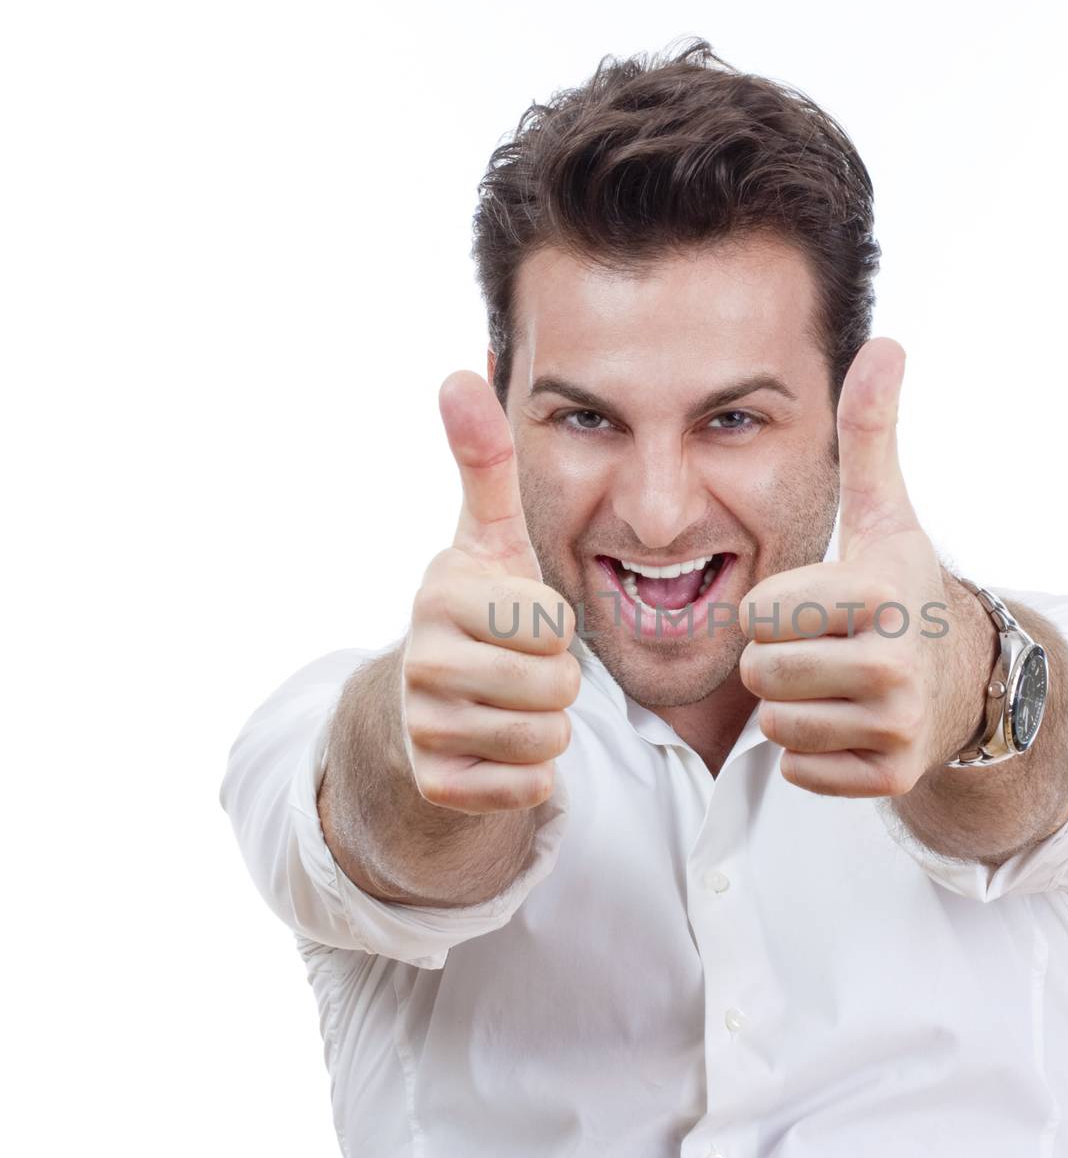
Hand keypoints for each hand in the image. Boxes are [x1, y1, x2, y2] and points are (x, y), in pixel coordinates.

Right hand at [401, 370, 579, 812]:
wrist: (434, 702)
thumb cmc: (482, 608)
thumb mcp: (491, 535)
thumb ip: (486, 460)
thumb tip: (461, 369)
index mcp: (441, 592)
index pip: (551, 620)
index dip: (556, 622)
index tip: (524, 617)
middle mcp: (419, 660)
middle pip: (553, 684)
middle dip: (558, 680)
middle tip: (523, 666)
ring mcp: (422, 727)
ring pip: (545, 739)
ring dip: (547, 726)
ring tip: (513, 702)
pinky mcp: (437, 785)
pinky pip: (527, 788)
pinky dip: (531, 775)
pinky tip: (501, 747)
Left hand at [738, 338, 976, 797]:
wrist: (963, 675)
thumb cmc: (899, 584)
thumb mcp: (883, 510)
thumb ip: (869, 432)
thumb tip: (886, 343)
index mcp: (878, 595)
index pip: (758, 614)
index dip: (772, 606)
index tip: (814, 599)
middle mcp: (893, 665)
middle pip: (761, 673)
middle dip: (776, 659)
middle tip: (819, 644)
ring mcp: (896, 726)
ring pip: (777, 726)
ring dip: (791, 705)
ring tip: (832, 680)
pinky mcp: (890, 776)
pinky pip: (800, 772)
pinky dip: (812, 753)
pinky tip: (845, 719)